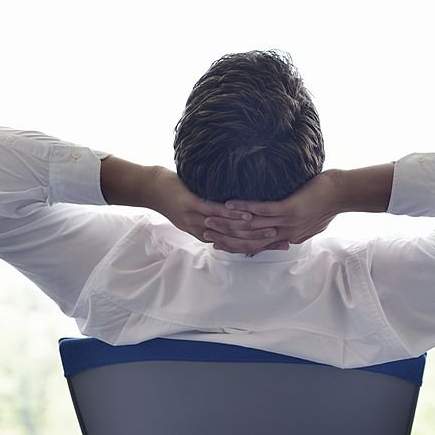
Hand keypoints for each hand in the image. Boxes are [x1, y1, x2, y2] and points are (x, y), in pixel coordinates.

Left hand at [148, 168, 287, 254]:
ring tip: (272, 226)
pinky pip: (215, 211)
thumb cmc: (179, 197)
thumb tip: (244, 216)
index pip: (238, 246)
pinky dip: (233, 213)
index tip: (283, 243)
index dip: (261, 246)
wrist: (151, 189)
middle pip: (237, 242)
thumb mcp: (200, 213)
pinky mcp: (190, 205)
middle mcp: (203, 231)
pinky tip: (248, 211)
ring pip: (228, 228)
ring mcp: (196, 219)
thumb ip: (220, 218)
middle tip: (284, 237)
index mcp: (207, 235)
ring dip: (251, 229)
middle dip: (262, 240)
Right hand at [203, 170, 342, 252]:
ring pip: (253, 226)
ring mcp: (288, 223)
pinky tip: (230, 203)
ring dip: (229, 222)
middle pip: (250, 240)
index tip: (218, 242)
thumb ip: (295, 227)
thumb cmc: (327, 203)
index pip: (258, 245)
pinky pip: (264, 210)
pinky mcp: (290, 209)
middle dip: (227, 236)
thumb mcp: (309, 221)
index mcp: (289, 237)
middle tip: (206, 232)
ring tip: (210, 217)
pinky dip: (245, 207)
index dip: (237, 244)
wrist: (343, 195)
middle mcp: (286, 234)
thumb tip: (285, 229)